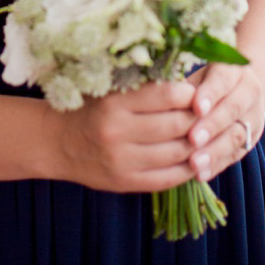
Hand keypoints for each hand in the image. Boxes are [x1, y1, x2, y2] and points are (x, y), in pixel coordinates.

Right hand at [54, 80, 197, 193]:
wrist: (58, 143)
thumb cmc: (91, 108)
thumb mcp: (112, 89)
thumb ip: (144, 86)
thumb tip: (189, 81)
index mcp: (115, 102)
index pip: (168, 94)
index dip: (189, 93)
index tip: (196, 92)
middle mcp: (117, 132)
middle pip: (177, 124)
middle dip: (198, 119)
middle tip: (206, 114)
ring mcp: (121, 161)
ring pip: (177, 152)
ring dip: (197, 144)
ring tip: (204, 135)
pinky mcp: (125, 183)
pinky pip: (167, 179)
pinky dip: (187, 169)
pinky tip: (194, 159)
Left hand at [188, 62, 264, 182]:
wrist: (240, 89)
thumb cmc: (207, 81)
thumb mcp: (198, 75)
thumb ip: (185, 87)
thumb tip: (158, 97)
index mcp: (233, 70)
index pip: (222, 80)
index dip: (210, 94)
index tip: (196, 107)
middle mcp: (248, 92)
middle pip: (233, 109)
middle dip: (212, 125)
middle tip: (192, 139)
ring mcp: (253, 117)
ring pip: (237, 135)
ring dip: (215, 151)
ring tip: (194, 164)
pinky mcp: (251, 140)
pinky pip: (235, 154)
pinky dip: (217, 165)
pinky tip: (200, 174)